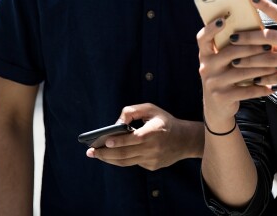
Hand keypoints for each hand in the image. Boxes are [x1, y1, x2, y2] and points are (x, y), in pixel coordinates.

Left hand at [86, 103, 200, 169]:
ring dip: (109, 159)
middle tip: (91, 152)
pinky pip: (133, 163)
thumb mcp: (151, 109)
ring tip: (96, 155)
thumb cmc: (164, 121)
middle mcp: (154, 148)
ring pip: (126, 162)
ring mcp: (153, 159)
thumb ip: (133, 111)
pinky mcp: (152, 166)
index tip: (105, 142)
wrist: (185, 140)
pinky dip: (121, 159)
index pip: (134, 138)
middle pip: (125, 154)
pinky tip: (112, 155)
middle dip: (105, 154)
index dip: (119, 141)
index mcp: (154, 132)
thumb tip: (116, 123)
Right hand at [197, 14, 276, 131]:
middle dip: (252, 48)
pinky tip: (274, 86)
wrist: (217, 108)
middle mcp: (206, 67)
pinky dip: (262, 88)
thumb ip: (231, 48)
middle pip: (230, 52)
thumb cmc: (225, 77)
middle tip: (270, 45)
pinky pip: (246, 91)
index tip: (223, 19)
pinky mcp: (222, 97)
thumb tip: (256, 29)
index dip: (211, 28)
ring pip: (242, 72)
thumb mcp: (222, 63)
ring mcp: (213, 83)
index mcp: (205, 55)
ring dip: (263, 69)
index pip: (203, 38)